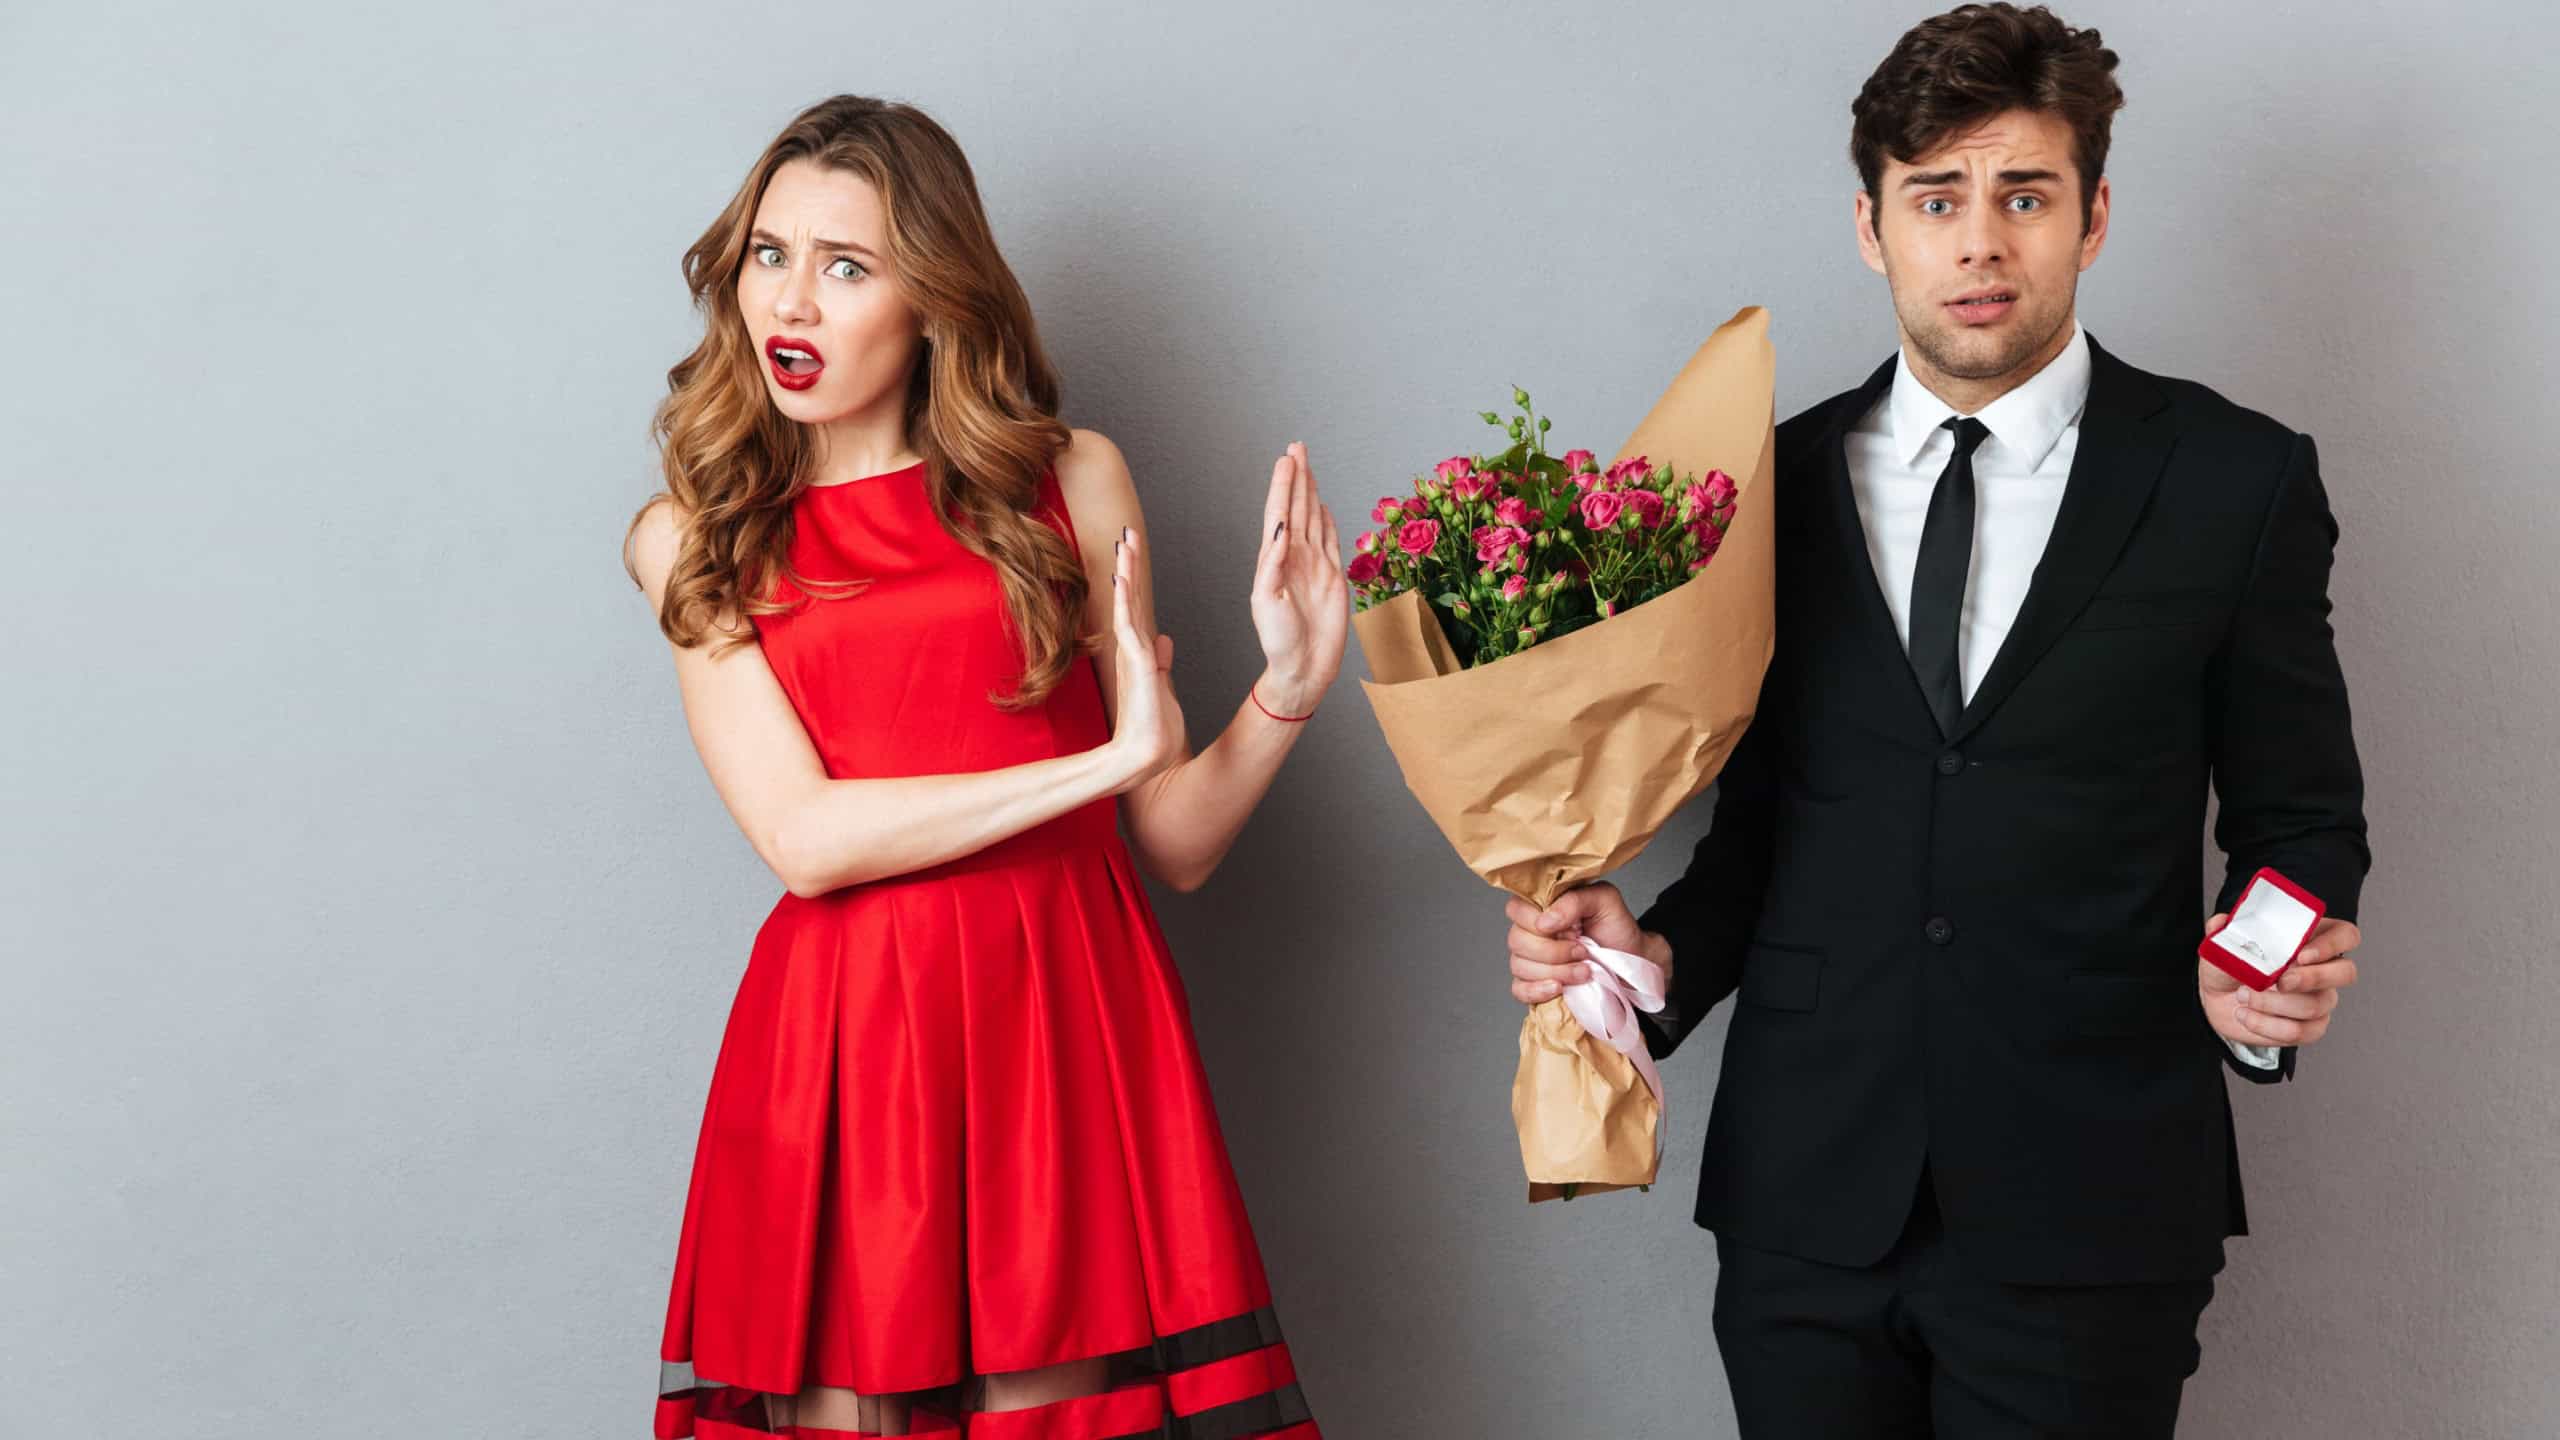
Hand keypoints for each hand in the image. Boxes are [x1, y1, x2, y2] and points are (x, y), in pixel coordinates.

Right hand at [1105, 524, 1184, 792]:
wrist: (1146, 758)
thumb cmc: (1155, 730)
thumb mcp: (1163, 687)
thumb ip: (1161, 662)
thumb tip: (1164, 641)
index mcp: (1139, 654)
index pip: (1135, 608)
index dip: (1134, 580)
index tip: (1133, 552)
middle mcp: (1131, 650)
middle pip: (1128, 598)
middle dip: (1129, 565)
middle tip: (1128, 533)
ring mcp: (1131, 655)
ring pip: (1126, 604)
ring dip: (1126, 572)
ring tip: (1126, 543)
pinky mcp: (1136, 663)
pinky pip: (1128, 623)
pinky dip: (1124, 599)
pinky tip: (1122, 577)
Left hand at [1248, 442, 1347, 716]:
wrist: (1303, 668)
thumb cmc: (1279, 642)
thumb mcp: (1266, 603)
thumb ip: (1273, 566)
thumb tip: (1281, 530)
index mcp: (1274, 561)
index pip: (1279, 515)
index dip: (1283, 486)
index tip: (1286, 460)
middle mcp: (1294, 558)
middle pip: (1296, 508)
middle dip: (1297, 477)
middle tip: (1297, 447)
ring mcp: (1314, 566)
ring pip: (1313, 519)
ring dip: (1311, 492)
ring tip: (1308, 466)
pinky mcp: (1332, 578)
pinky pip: (1331, 541)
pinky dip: (1328, 521)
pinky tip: (1324, 505)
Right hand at [1504, 883, 1657, 1006]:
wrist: (1631, 960)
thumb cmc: (1615, 927)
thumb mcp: (1604, 900)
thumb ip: (1574, 900)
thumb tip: (1544, 922)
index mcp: (1540, 905)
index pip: (1516, 910)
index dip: (1539, 923)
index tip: (1573, 930)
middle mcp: (1529, 931)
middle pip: (1516, 941)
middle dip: (1554, 951)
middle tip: (1583, 951)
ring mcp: (1529, 959)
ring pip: (1519, 966)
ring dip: (1555, 972)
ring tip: (1584, 971)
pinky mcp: (1534, 984)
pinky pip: (1519, 990)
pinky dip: (1537, 991)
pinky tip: (1559, 988)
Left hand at [2199, 912, 2362, 1048]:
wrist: (2218, 1000)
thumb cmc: (2231, 966)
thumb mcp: (2223, 944)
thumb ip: (2224, 931)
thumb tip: (2219, 922)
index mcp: (2310, 939)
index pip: (2345, 935)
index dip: (2332, 944)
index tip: (2301, 955)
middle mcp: (2323, 969)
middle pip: (2346, 972)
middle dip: (2313, 978)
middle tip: (2280, 982)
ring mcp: (2320, 999)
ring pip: (2316, 1005)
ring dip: (2274, 1003)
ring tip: (2243, 996)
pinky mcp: (2310, 1027)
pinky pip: (2301, 1031)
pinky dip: (2267, 1025)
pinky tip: (2245, 1015)